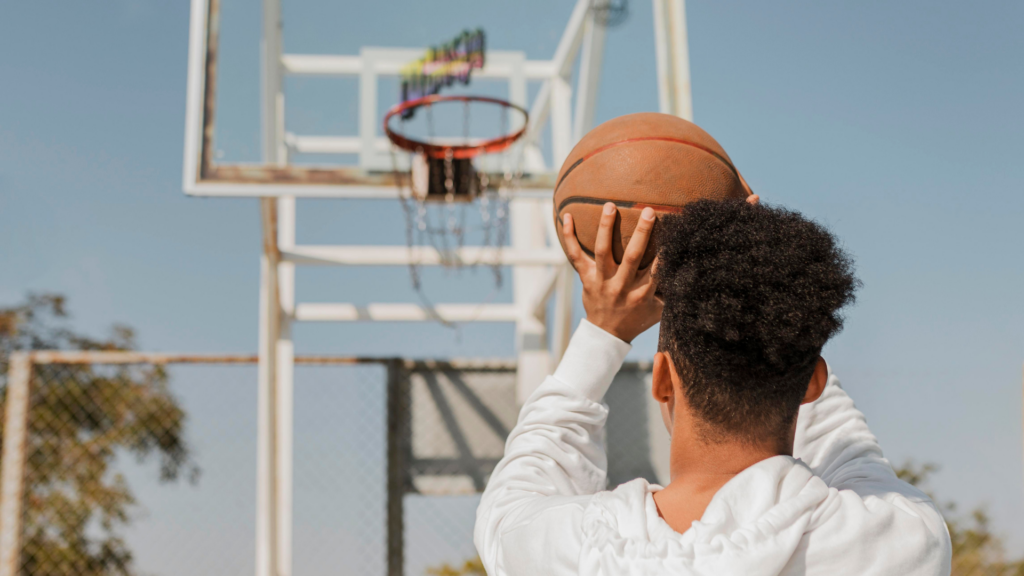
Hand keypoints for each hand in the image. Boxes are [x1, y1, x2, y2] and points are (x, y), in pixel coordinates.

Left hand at [561, 203, 662, 342]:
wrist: (607, 335)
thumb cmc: (637, 318)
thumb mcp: (658, 310)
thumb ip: (670, 292)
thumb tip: (689, 267)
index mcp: (642, 293)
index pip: (657, 268)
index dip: (666, 249)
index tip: (673, 229)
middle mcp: (621, 286)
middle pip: (633, 256)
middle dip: (642, 233)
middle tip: (648, 211)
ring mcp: (601, 281)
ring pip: (603, 251)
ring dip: (606, 227)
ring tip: (609, 206)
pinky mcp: (585, 278)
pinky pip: (574, 255)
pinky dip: (569, 236)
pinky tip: (567, 216)